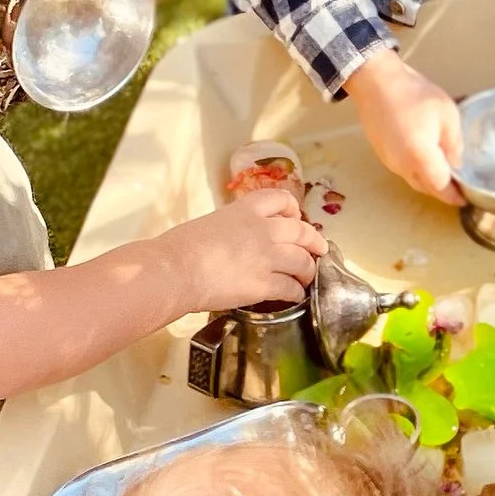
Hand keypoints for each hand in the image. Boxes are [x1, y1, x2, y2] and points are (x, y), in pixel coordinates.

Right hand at [161, 183, 326, 315]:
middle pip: (301, 231)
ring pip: (302, 261)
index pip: (281, 199)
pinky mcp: (264, 284)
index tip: (296, 217)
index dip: (293, 209)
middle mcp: (263, 230)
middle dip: (314, 241)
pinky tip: (296, 296)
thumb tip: (238, 240)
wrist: (174, 270)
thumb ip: (233, 227)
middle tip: (319, 250)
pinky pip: (290, 288)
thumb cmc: (180, 247)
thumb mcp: (211, 223)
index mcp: (246, 210)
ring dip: (309, 270)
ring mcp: (267, 257)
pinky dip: (297, 292)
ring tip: (309, 278)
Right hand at [348, 50, 461, 199]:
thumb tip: (457, 165)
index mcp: (420, 157)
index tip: (466, 198)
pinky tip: (424, 160)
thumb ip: (455, 144)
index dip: (454, 195)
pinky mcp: (381, 153)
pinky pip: (402, 170)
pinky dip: (416, 171)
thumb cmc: (415, 95)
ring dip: (428, 181)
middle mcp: (402, 165)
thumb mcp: (447, 114)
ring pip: (413, 180)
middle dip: (442, 191)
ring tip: (443, 174)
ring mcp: (389, 161)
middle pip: (425, 187)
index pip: (440, 187)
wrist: (376, 81)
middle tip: (457, 187)